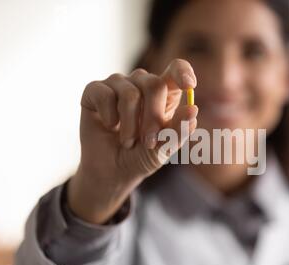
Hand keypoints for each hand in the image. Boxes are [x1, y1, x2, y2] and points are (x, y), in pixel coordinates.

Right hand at [68, 59, 197, 223]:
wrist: (113, 171)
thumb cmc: (142, 156)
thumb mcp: (164, 147)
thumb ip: (179, 129)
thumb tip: (193, 110)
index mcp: (164, 93)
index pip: (177, 69)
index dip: (183, 72)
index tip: (189, 86)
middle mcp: (141, 83)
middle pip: (153, 84)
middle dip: (153, 117)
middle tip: (149, 142)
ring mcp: (117, 84)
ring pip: (129, 93)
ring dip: (130, 124)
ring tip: (128, 141)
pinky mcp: (95, 90)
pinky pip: (104, 94)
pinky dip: (109, 116)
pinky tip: (109, 126)